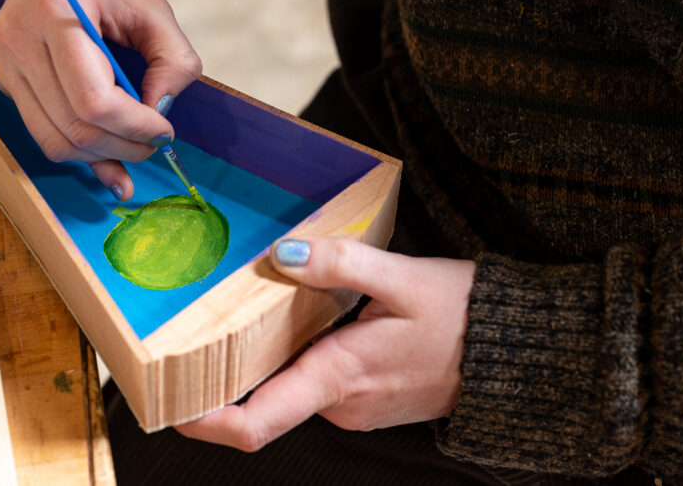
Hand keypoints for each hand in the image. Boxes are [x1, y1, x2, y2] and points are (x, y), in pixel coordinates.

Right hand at [0, 0, 201, 199]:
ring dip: (101, 155)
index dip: (134, 126)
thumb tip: (160, 116)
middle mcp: (17, 39)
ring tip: (135, 147)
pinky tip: (108, 156)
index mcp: (54, 12)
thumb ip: (173, 63)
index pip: (92, 100)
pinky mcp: (4, 78)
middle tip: (157, 143)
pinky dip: (80, 149)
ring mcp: (4, 62)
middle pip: (72, 126)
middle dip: (123, 146)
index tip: (165, 129)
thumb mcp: (156, 10)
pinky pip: (41, 132)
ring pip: (52, 140)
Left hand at [176, 237, 474, 451]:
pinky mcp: (366, 395)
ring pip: (291, 381)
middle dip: (231, 364)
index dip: (202, 420)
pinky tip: (308, 311)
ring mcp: (353, 405)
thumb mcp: (401, 278)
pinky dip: (302, 350)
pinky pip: (317, 377)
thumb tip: (277, 257)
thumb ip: (337, 264)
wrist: (516, 352)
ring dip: (271, 350)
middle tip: (201, 318)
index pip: (254, 424)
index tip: (166, 400)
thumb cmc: (464, 317)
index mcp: (337, 379)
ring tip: (260, 301)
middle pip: (263, 396)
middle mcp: (339, 404)